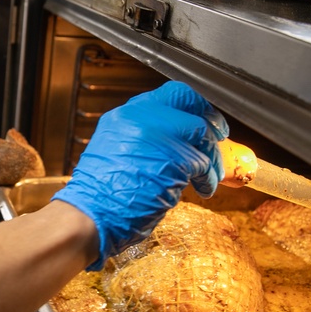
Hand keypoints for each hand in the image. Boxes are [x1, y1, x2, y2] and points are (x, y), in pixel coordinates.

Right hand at [52, 81, 227, 269]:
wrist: (91, 216)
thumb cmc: (102, 196)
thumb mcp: (116, 151)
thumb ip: (144, 139)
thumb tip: (177, 141)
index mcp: (124, 115)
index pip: (167, 96)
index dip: (191, 106)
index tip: (203, 119)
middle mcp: (139, 117)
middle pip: (186, 100)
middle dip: (209, 118)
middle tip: (219, 135)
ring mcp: (156, 134)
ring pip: (200, 133)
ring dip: (210, 157)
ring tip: (209, 176)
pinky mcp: (173, 157)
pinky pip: (202, 161)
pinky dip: (208, 176)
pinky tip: (203, 189)